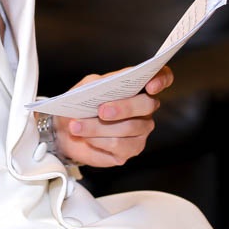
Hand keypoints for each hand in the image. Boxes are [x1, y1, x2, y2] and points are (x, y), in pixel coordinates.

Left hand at [54, 65, 173, 167]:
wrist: (66, 129)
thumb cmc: (81, 105)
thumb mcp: (86, 87)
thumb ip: (99, 83)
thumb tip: (105, 85)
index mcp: (137, 87)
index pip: (162, 78)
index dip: (161, 80)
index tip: (150, 85)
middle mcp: (144, 109)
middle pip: (147, 105)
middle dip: (123, 107)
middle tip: (101, 111)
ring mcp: (141, 130)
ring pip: (128, 127)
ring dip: (98, 127)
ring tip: (77, 126)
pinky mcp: (131, 149)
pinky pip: (119, 145)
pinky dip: (98, 141)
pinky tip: (87, 138)